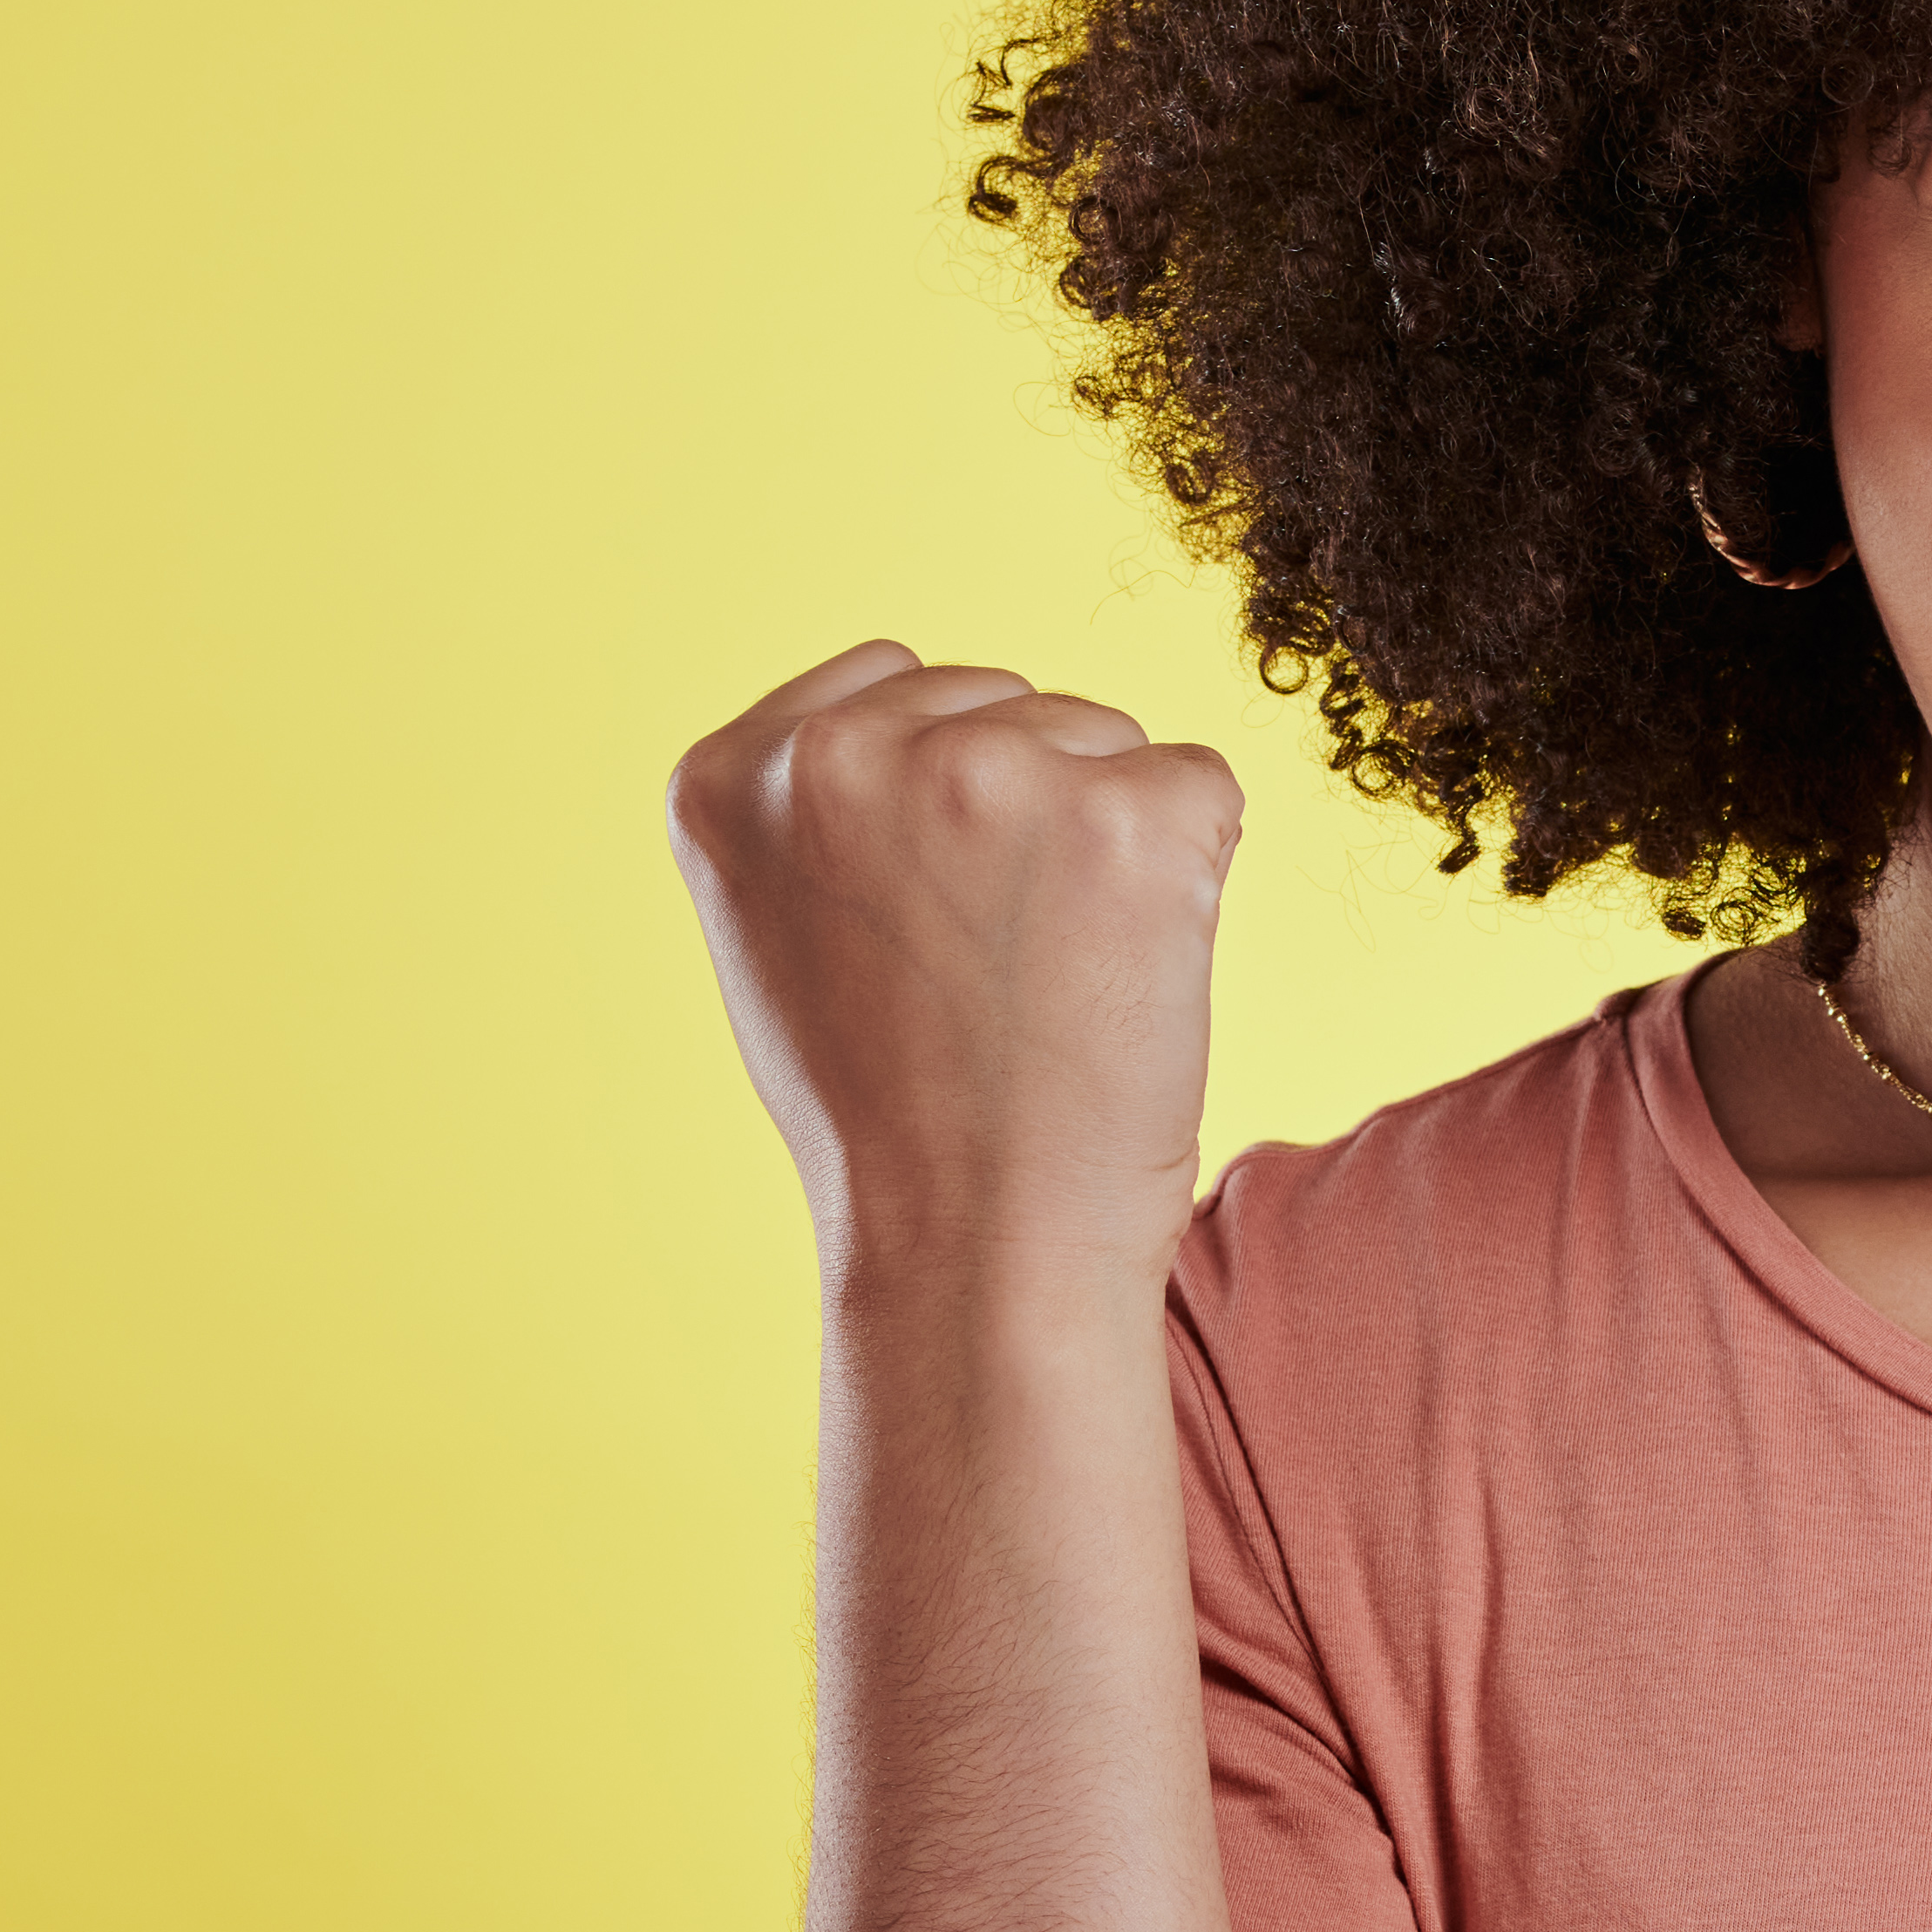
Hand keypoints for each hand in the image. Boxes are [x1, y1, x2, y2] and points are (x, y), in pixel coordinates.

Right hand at [670, 640, 1245, 1310]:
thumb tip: (921, 727)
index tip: (927, 918)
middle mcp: (836, 755)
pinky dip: (1195, 873)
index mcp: (730, 775)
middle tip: (999, 969)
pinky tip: (1128, 973)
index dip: (940, 801)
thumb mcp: (783, 935)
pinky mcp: (1124, 815)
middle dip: (1028, 809)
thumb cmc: (894, 1115)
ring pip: (1103, 739)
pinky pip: (1201, 787)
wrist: (978, 1249)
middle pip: (1004, 702)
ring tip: (1055, 982)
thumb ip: (824, 808)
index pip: (894, 682)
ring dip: (1107, 840)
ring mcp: (982, 774)